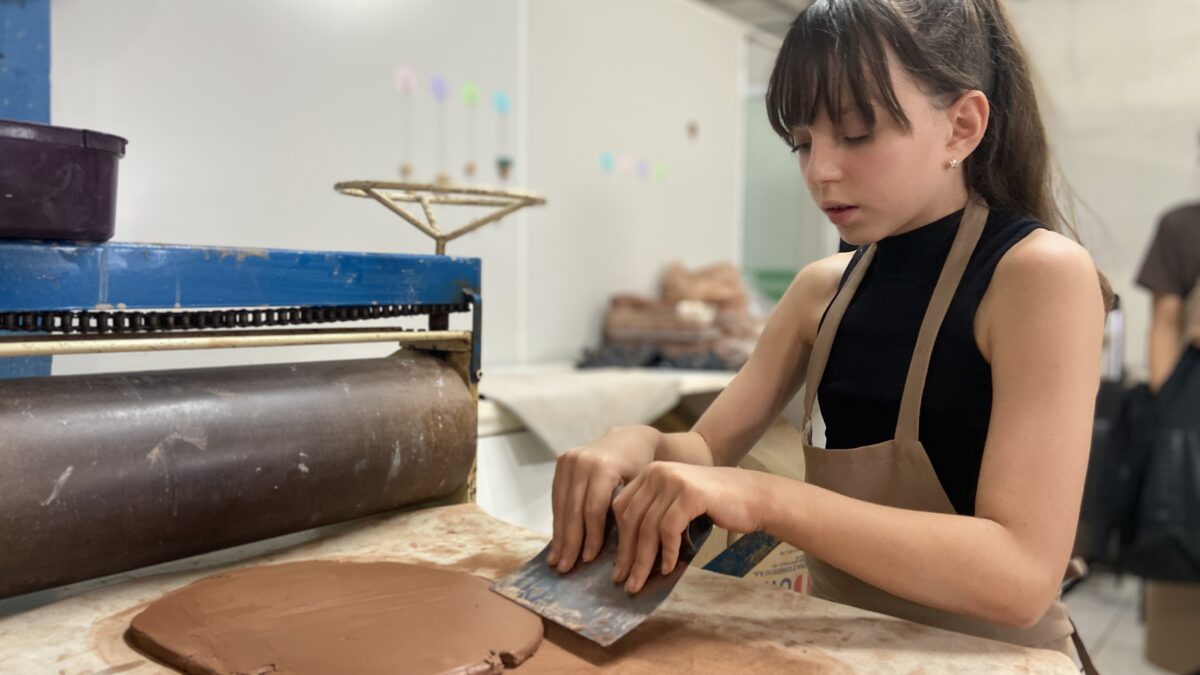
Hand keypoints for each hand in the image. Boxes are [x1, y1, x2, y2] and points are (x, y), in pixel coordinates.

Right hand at [547, 426, 659, 572]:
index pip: (593, 509)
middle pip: (573, 509)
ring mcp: (569, 460)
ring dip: (559, 535)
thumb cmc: (639, 469)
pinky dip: (557, 521)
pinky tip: (557, 540)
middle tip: (566, 567)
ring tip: (557, 560)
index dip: (590, 536)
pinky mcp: (560, 463)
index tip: (589, 560)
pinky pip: (557, 497)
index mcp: (604, 466)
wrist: (628, 440)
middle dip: (570, 541)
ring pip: (561, 505)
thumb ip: (625, 512)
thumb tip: (618, 553)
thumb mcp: (638, 487)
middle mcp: (582, 461)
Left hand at [611, 462, 767, 592]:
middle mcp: (657, 472)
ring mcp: (673, 480)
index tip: (618, 566)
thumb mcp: (678, 505)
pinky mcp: (689, 493)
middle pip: (631, 519)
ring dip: (643, 560)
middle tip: (623, 581)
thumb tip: (628, 555)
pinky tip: (668, 568)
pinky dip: (666, 552)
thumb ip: (655, 517)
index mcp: (650, 473)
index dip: (617, 539)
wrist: (754, 496)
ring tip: (640, 582)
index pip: (621, 508)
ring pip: (647, 527)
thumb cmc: (717, 506)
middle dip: (626, 555)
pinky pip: (668, 529)